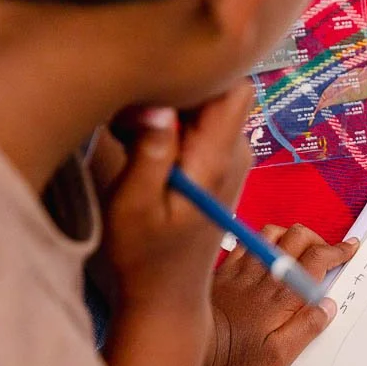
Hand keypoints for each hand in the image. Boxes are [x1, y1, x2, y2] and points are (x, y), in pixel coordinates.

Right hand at [101, 84, 253, 318]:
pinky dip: (172, 124)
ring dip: (171, 106)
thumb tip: (156, 106)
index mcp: (217, 159)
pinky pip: (201, 122)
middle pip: (220, 86)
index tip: (154, 86)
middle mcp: (234, 153)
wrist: (166, 294)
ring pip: (208, 102)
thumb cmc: (144, 257)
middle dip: (177, 87)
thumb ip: (148, 153)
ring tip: (135, 136)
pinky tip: (145, 148)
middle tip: (132, 117)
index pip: (233, 84)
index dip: (197, 72)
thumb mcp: (133, 206)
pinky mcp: (218, 162)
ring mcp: (230, 157)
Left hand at [203, 224, 358, 365]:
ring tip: (298, 251)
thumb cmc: (235, 359)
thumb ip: (307, 329)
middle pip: (298, 235)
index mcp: (285, 295)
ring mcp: (244, 268)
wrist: (192, 350)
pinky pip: (249, 240)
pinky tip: (267, 253)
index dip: (339, 250)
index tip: (351, 247)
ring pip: (274, 232)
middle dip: (318, 239)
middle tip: (326, 254)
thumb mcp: (279, 357)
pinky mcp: (226, 269)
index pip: (319, 258)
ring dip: (291, 236)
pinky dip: (264, 239)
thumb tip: (328, 305)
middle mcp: (266, 274)